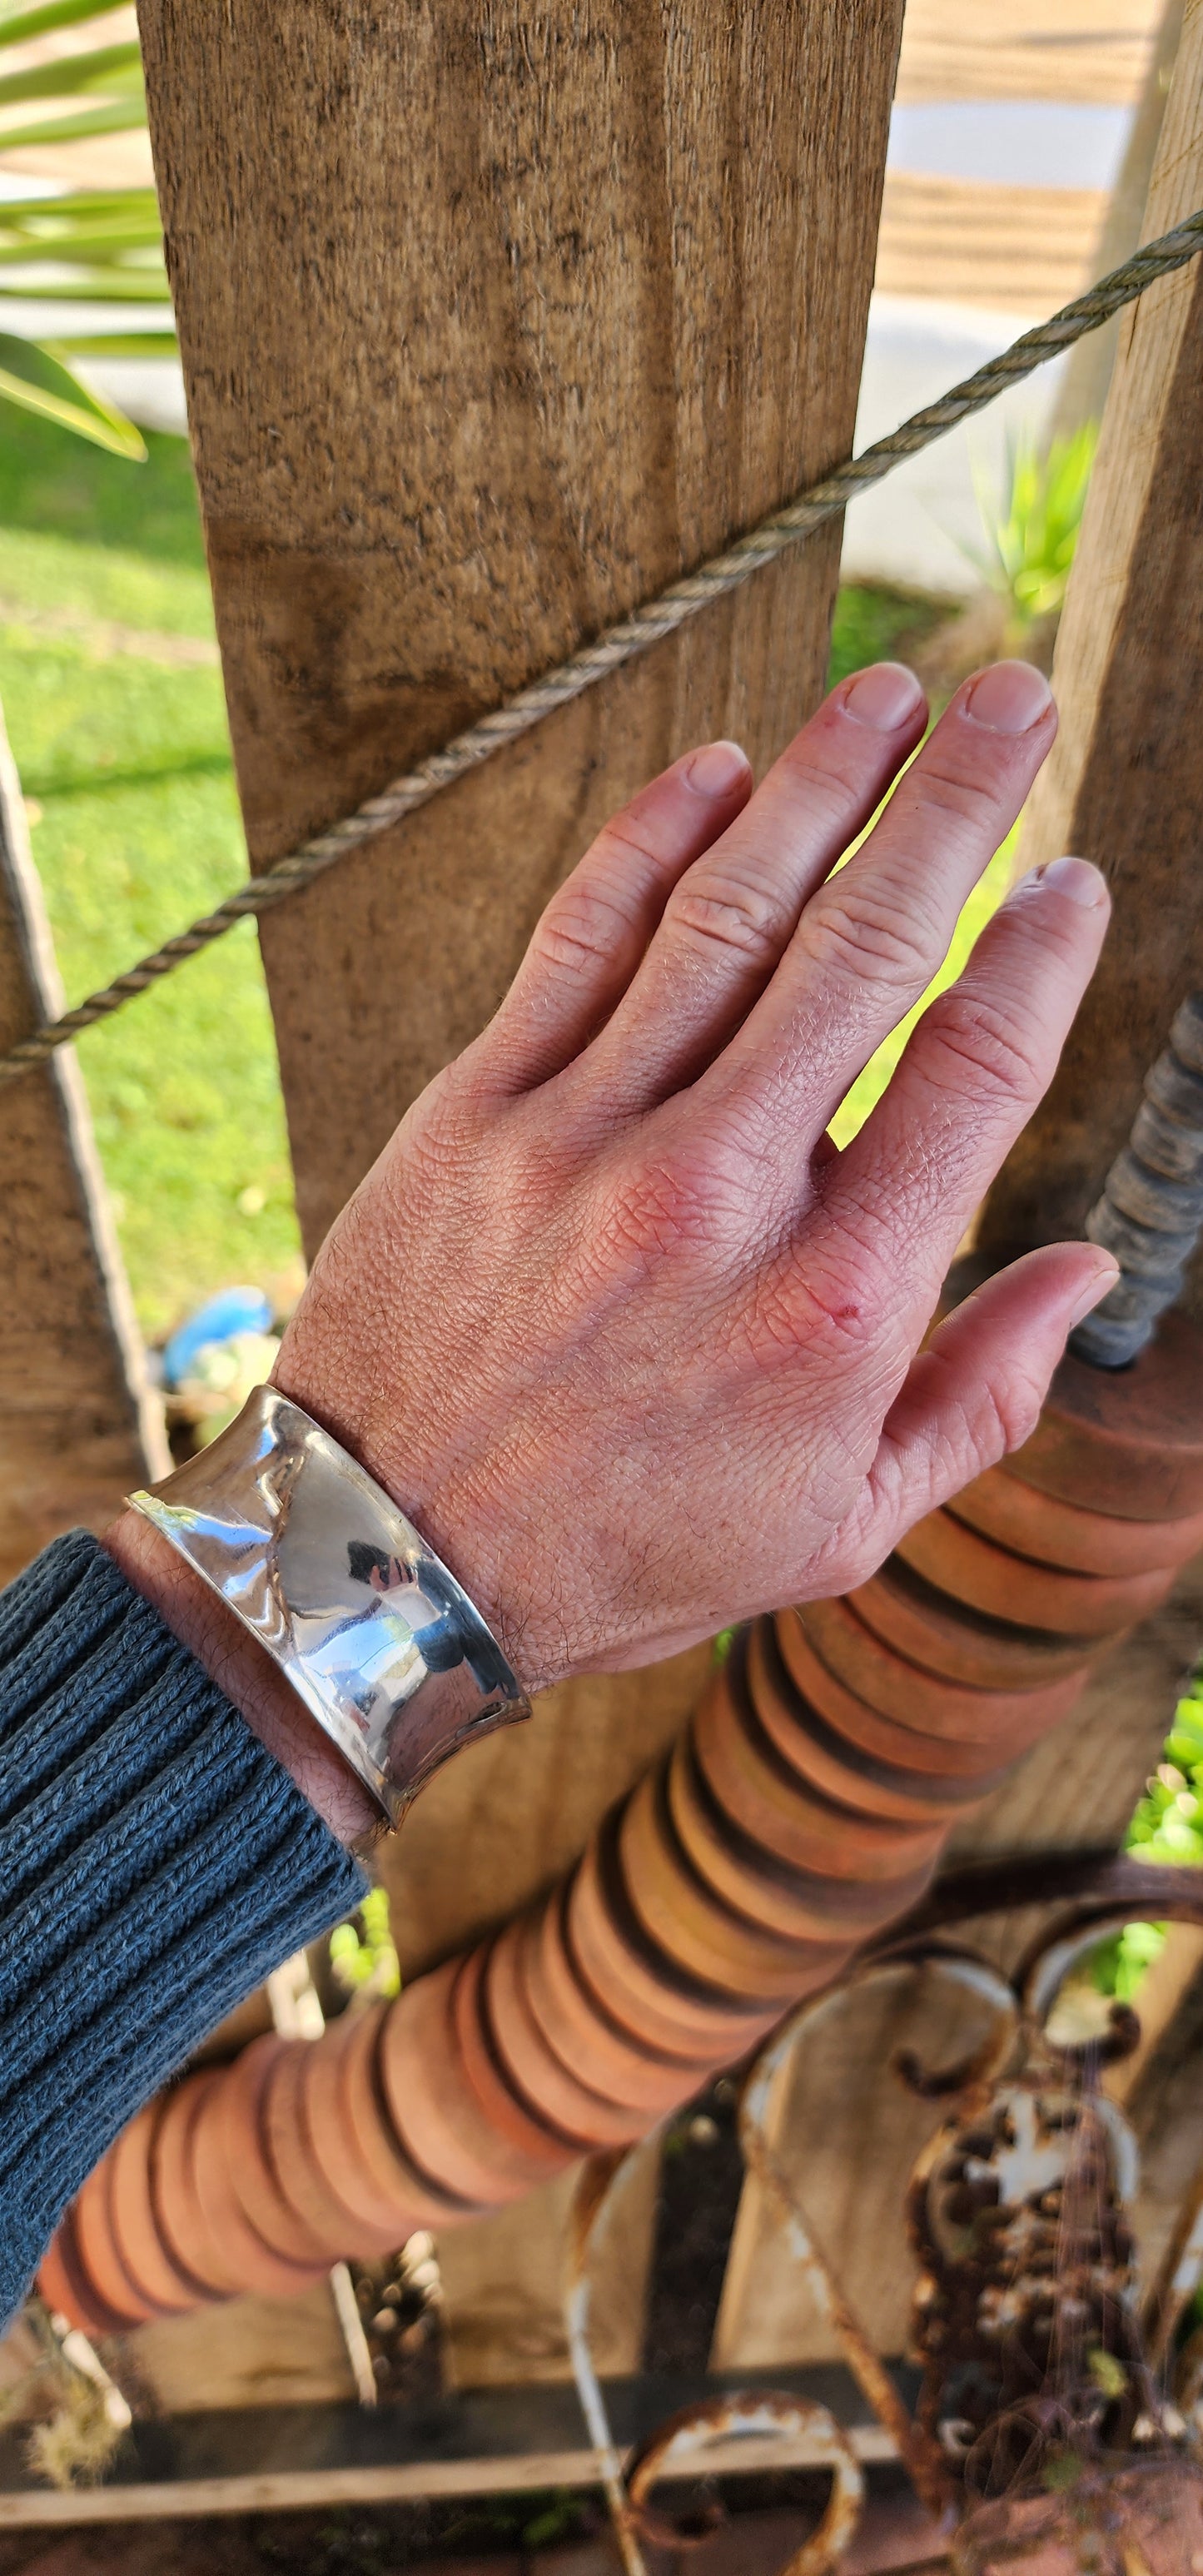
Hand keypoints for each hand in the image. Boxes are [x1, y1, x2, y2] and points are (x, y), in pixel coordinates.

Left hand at [273, 657, 1114, 1697]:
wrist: (385, 1563)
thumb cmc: (629, 1549)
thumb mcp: (840, 1525)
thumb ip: (980, 1397)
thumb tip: (1083, 1271)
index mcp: (835, 1305)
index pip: (971, 1074)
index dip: (1039, 956)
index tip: (1072, 878)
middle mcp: (723, 1198)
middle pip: (865, 951)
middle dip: (957, 805)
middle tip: (1013, 699)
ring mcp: (589, 1137)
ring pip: (727, 914)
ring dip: (819, 785)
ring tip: (889, 693)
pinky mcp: (480, 1108)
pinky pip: (580, 937)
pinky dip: (654, 840)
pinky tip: (721, 771)